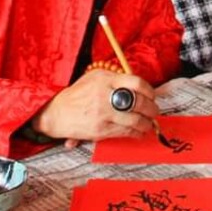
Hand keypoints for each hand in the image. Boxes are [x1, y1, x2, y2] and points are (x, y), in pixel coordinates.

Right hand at [30, 68, 158, 143]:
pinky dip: (137, 132)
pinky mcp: (101, 129)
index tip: (152, 95)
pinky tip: (138, 131)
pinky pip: (126, 131)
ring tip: (148, 124)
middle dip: (152, 109)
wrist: (57, 113)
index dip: (148, 90)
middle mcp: (105, 95)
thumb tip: (138, 86)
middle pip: (139, 102)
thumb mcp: (94, 77)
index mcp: (105, 79)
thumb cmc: (78, 94)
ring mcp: (103, 113)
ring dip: (147, 123)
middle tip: (154, 111)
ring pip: (136, 120)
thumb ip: (115, 78)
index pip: (135, 82)